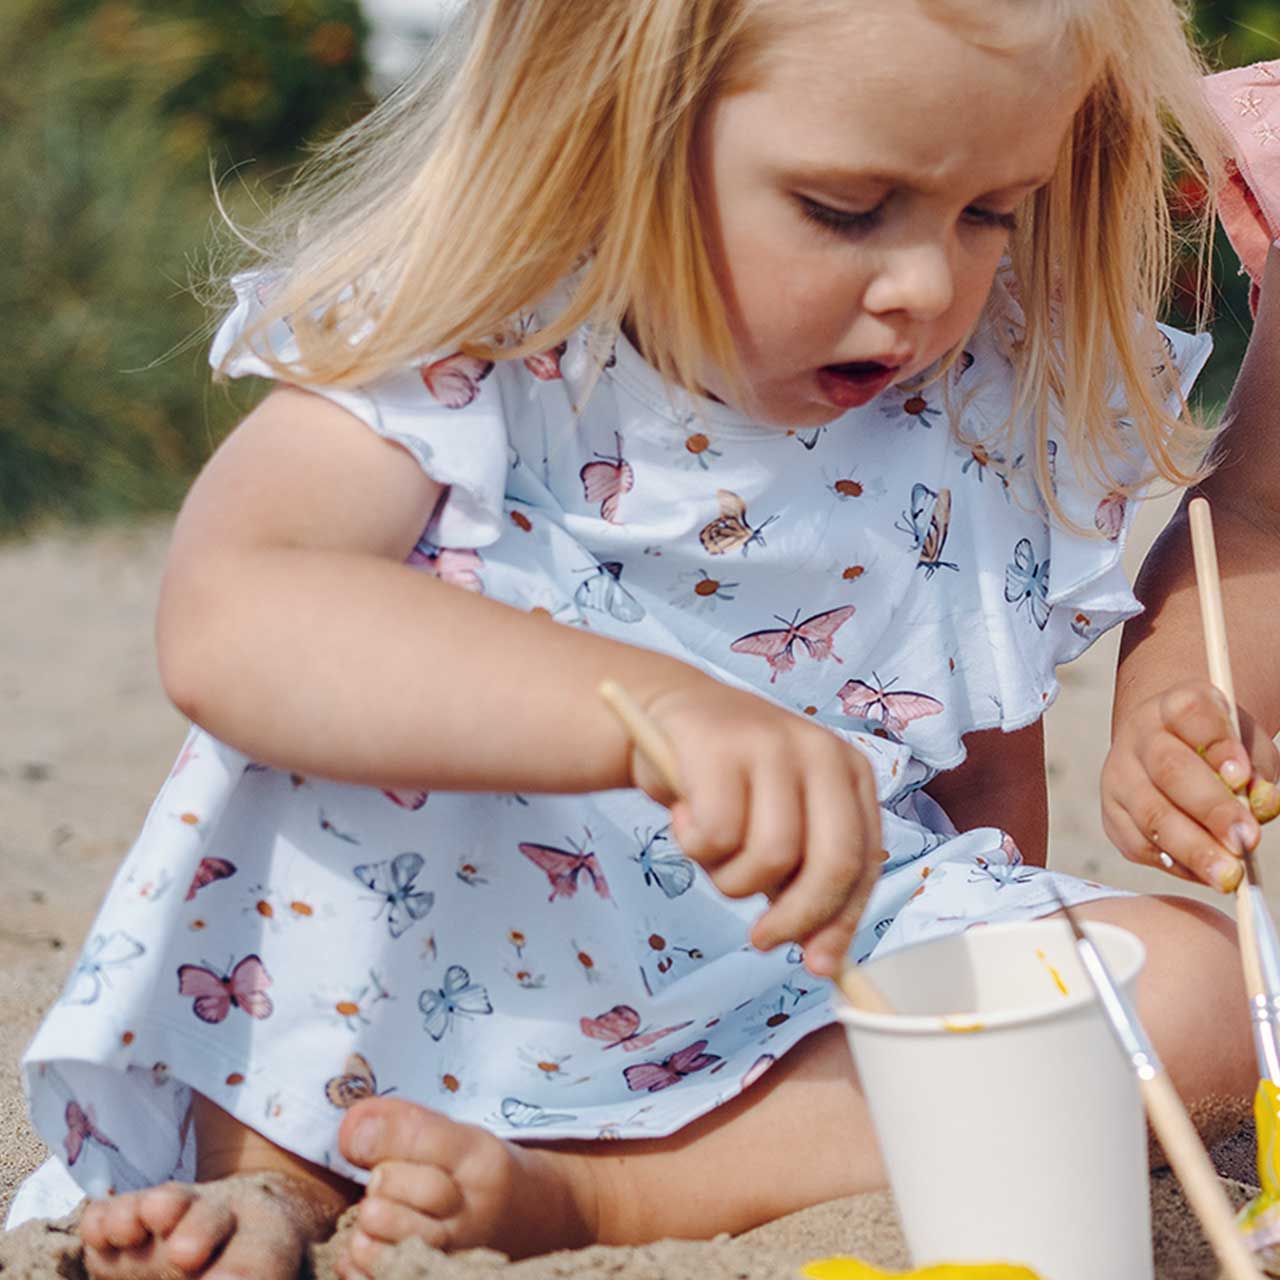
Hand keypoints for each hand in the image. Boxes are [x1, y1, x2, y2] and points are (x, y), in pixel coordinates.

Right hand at [628, 680, 881, 978]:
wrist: (665, 715)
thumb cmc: (728, 784)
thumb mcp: (779, 826)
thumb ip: (804, 879)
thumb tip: (824, 962)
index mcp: (850, 773)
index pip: (864, 863)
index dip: (842, 921)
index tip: (818, 965)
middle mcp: (822, 752)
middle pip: (833, 862)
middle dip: (798, 917)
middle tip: (761, 940)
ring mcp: (773, 744)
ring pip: (771, 856)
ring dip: (729, 877)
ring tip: (709, 849)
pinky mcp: (722, 745)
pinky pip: (717, 835)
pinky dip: (693, 843)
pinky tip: (683, 814)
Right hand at [1102, 680, 1279, 888]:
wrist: (1169, 749)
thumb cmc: (1217, 749)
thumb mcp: (1246, 746)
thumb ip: (1258, 771)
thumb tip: (1261, 805)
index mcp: (1174, 705)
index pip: (1192, 714)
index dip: (1217, 745)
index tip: (1242, 776)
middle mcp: (1139, 736)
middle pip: (1169, 769)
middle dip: (1211, 809)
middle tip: (1244, 842)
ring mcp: (1118, 776)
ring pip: (1151, 815)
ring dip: (1194, 849)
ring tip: (1228, 875)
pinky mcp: (1112, 814)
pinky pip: (1139, 845)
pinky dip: (1176, 864)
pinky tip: (1204, 872)